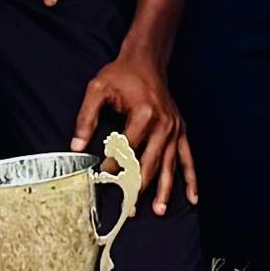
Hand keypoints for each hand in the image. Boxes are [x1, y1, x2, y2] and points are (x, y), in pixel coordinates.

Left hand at [71, 52, 194, 211]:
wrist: (147, 59)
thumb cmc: (122, 73)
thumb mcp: (98, 89)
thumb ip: (86, 118)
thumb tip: (76, 146)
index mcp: (143, 114)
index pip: (125, 149)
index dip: (112, 166)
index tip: (101, 180)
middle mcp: (163, 124)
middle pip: (149, 163)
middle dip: (137, 188)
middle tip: (128, 210)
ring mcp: (175, 129)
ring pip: (169, 166)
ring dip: (164, 190)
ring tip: (157, 211)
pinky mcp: (181, 130)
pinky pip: (187, 158)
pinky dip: (191, 178)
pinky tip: (192, 197)